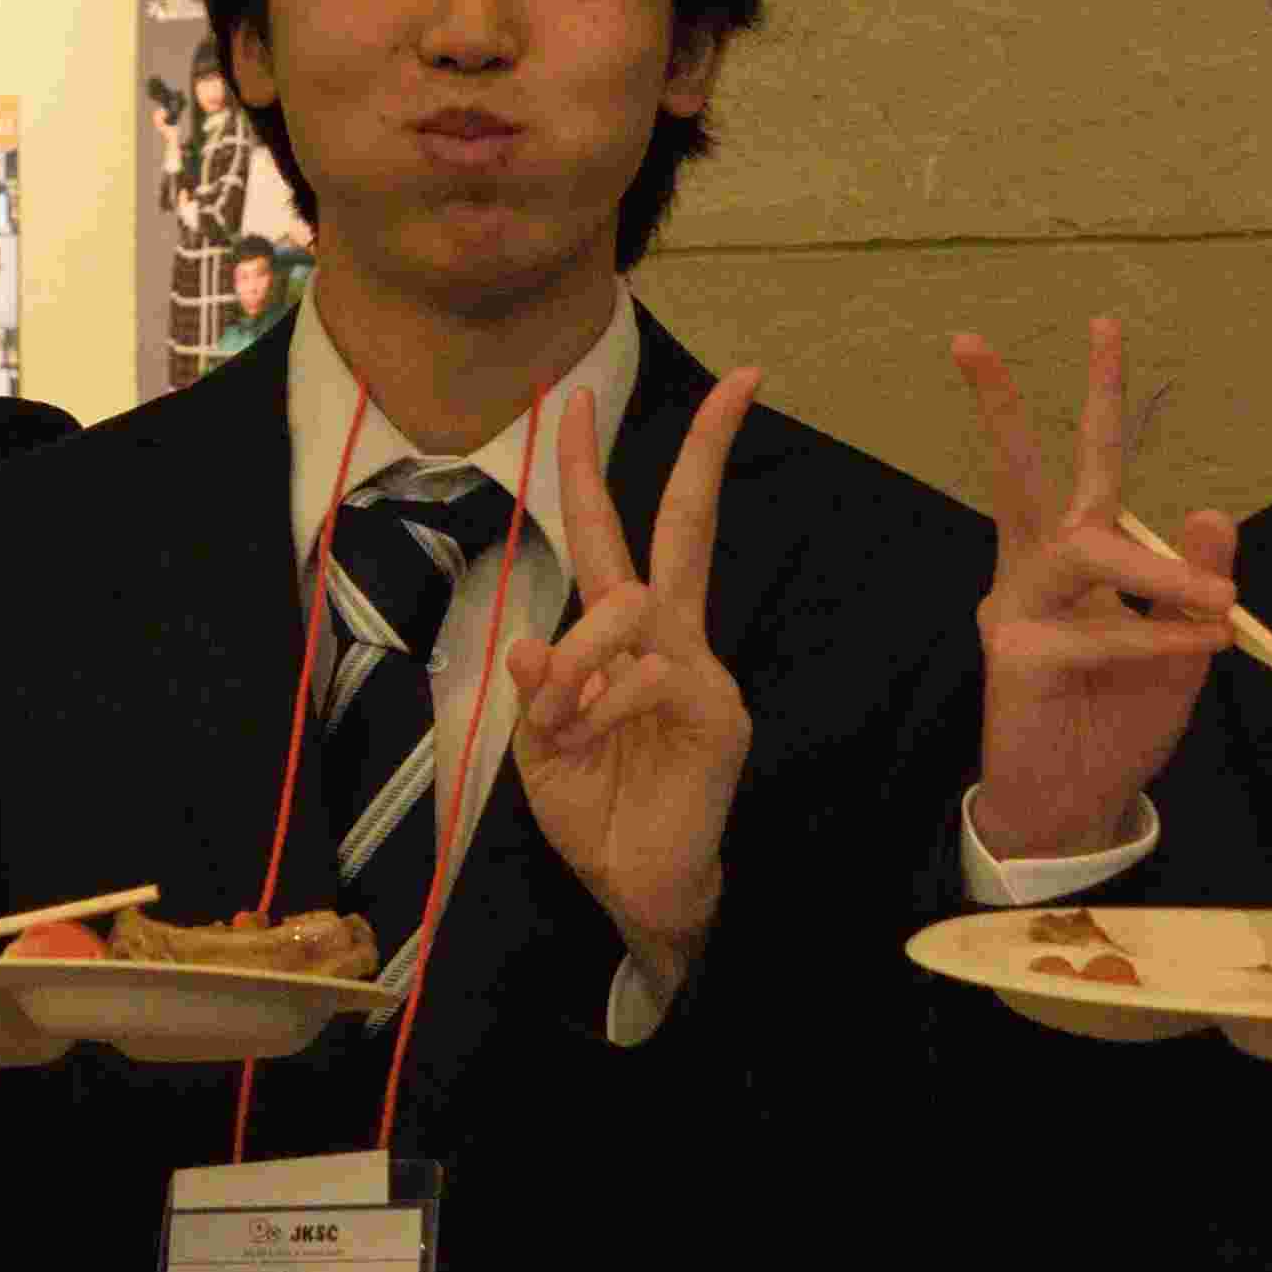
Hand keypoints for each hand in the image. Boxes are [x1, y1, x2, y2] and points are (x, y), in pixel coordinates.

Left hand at [505, 369, 759, 989]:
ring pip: (631, 609)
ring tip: (561, 727)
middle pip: (685, 529)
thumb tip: (530, 643)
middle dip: (706, 453)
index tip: (572, 399)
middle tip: (740, 382)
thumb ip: (537, 690)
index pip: (613, 539)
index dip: (588, 471)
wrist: (639, 890)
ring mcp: (702, 672)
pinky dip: (600, 705)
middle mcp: (672, 640)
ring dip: (576, 664)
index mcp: (625, 639)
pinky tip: (590, 741)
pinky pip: (647, 675)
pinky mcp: (717, 714)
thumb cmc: (597, 812)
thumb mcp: (541, 745)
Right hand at [952, 317, 1238, 859]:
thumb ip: (1191, 580)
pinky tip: (1198, 653)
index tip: (1103, 324)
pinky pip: (1099, 635)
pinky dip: (1157, 642)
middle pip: (1016, 476)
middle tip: (967, 339)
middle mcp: (1032, 574)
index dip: (1097, 397)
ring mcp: (1016, 612)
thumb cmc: (1118, 721)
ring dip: (1157, 575)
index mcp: (1068, 562)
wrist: (1075, 805)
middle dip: (1000, 408)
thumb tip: (1210, 509)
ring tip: (1221, 602)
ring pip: (1083, 556)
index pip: (1080, 468)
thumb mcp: (1180, 644)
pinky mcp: (1017, 658)